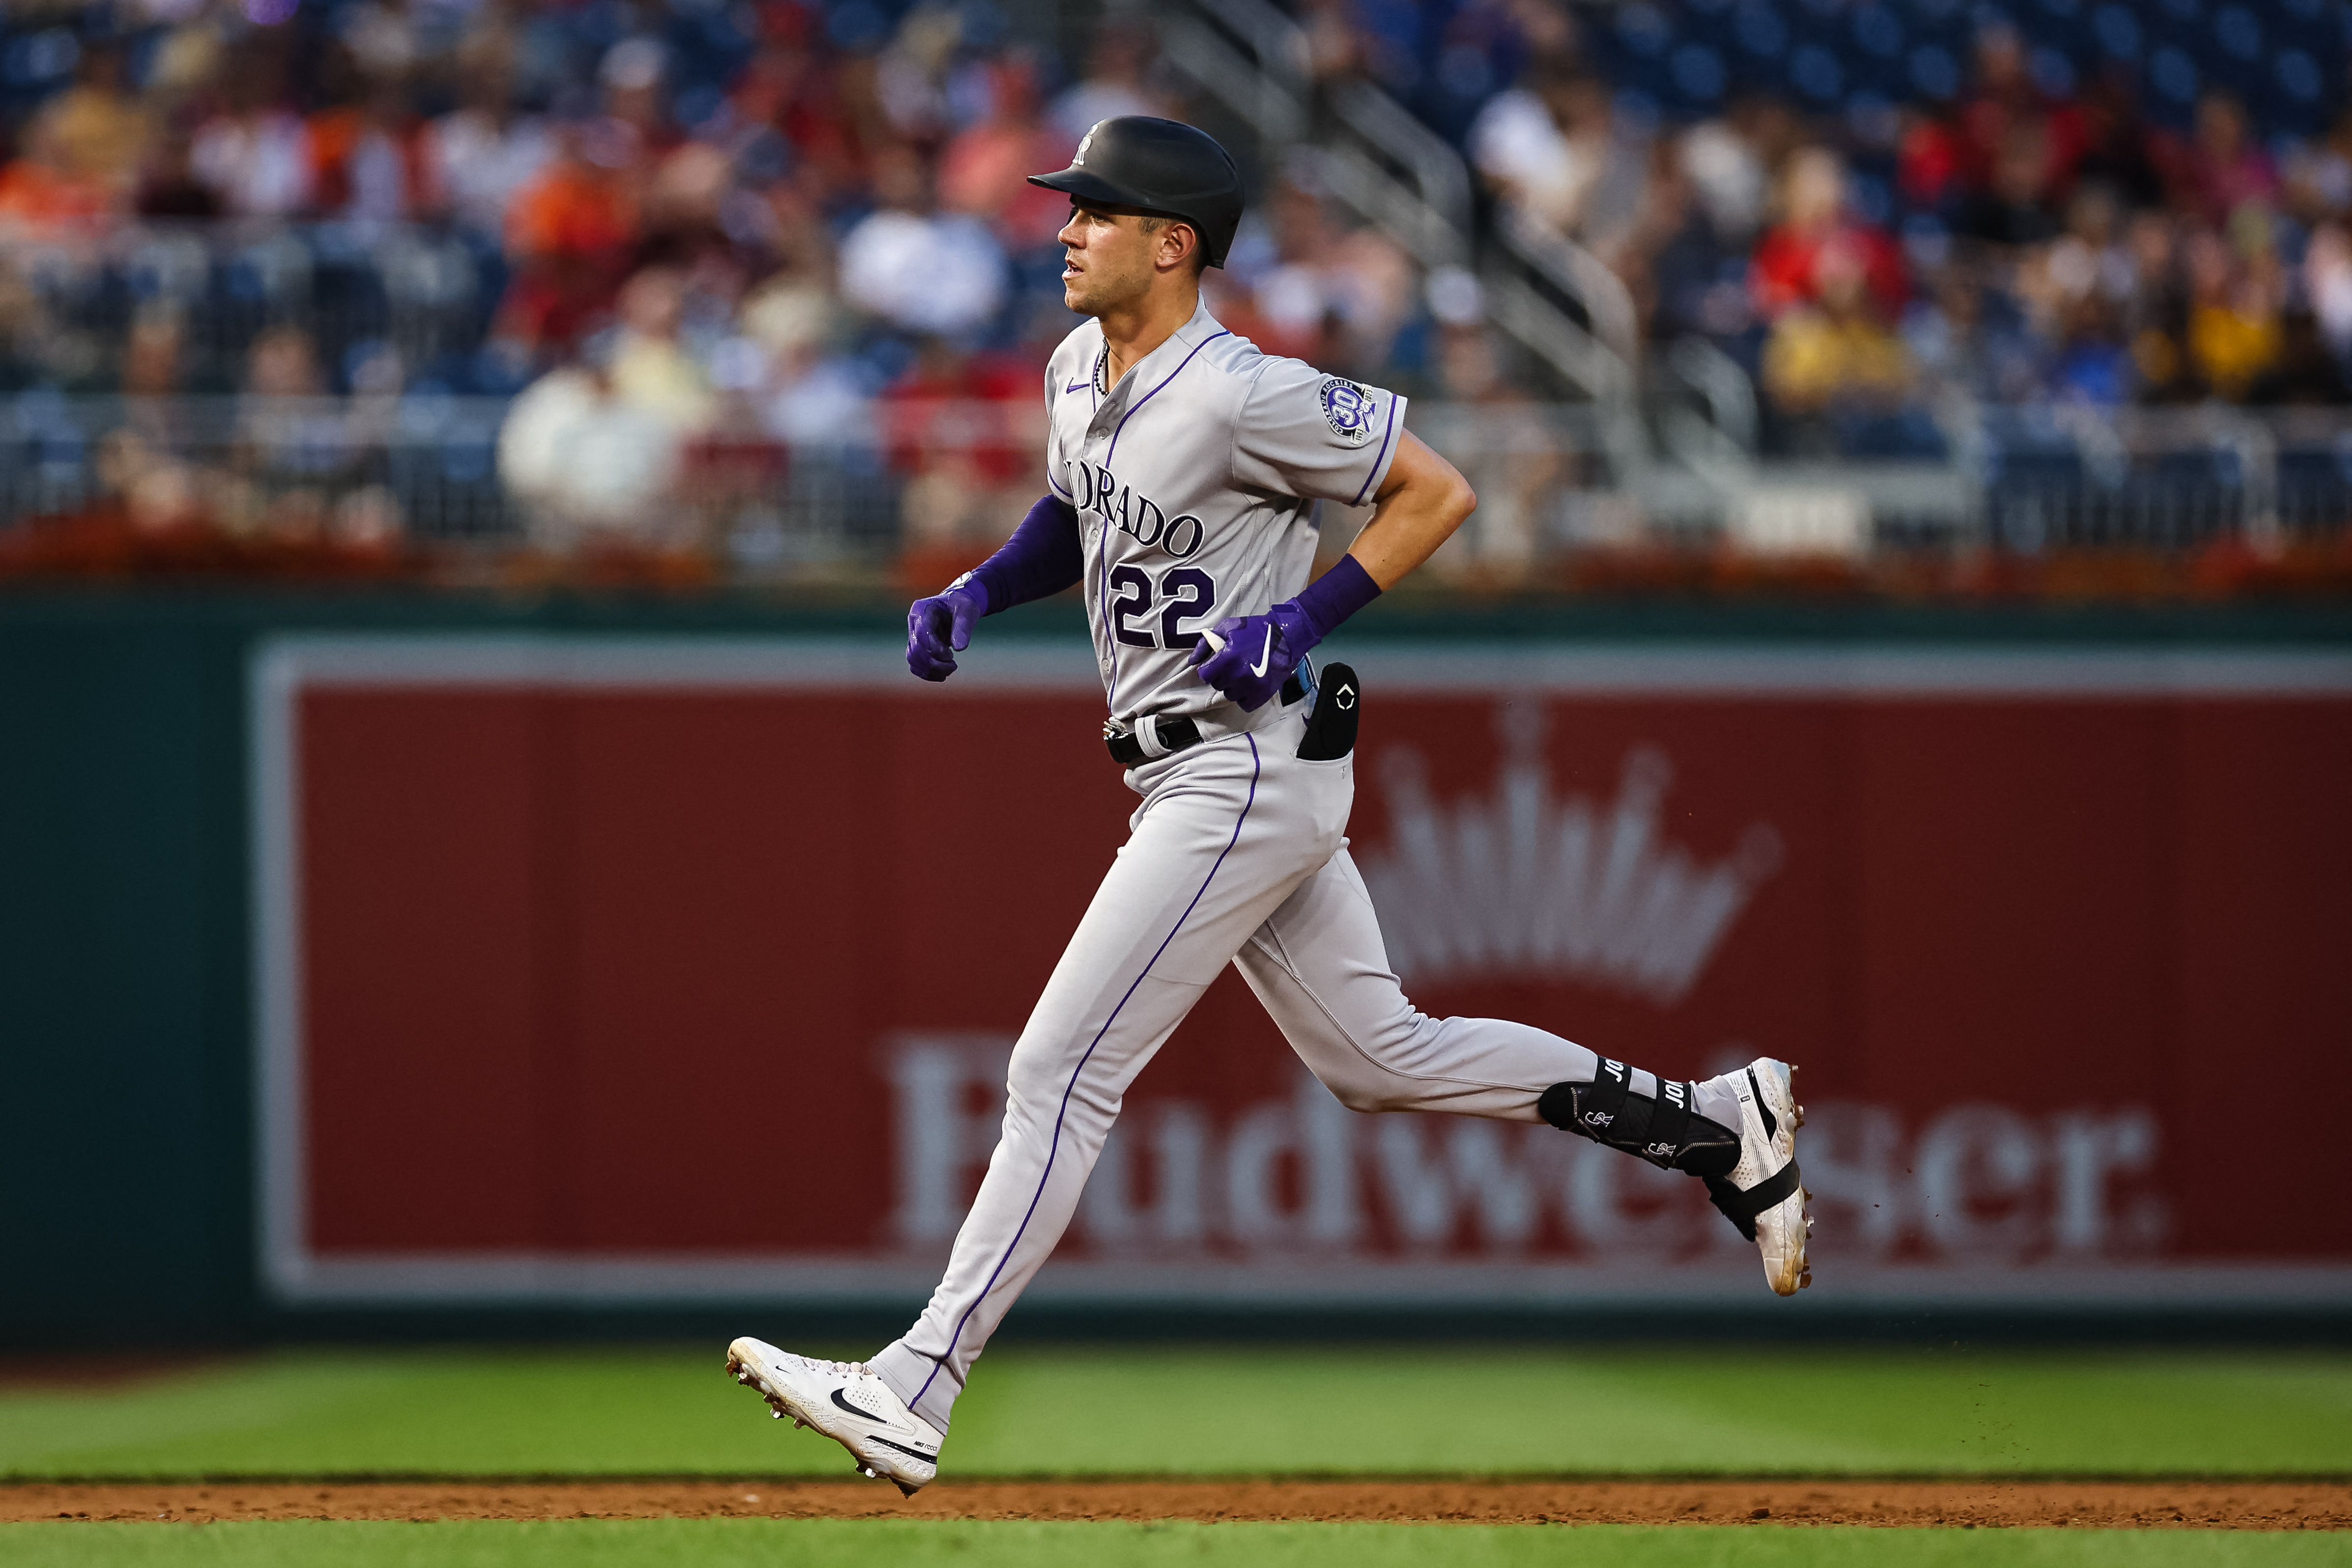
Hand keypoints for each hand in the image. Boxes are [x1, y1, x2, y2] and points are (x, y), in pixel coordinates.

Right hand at [906, 577, 987, 680]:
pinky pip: (915, 664)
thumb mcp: (966, 610)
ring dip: (931, 669)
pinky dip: (927, 673)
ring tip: (950, 669)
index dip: (935, 648)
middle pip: (916, 649)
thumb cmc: (962, 605)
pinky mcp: (916, 646)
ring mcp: (913, 635)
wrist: (958, 606)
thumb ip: (963, 626)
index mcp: (921, 609)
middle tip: (953, 666)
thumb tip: (959, 648)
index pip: (922, 633)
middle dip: (934, 662)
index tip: (951, 655)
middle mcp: (913, 622)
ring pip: (913, 659)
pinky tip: (942, 675)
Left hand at [1186, 602, 1317, 710]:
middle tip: (1232, 666)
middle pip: (1217, 685)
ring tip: (1243, 674)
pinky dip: (1245, 697)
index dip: (1209, 669)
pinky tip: (1250, 685)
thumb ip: (1206, 644)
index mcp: (1228, 658)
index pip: (1205, 675)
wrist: (1286, 636)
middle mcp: (1238, 675)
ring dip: (1233, 687)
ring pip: (1230, 695)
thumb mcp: (1227, 627)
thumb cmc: (1255, 629)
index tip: (1216, 664)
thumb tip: (1192, 661)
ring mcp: (1251, 686)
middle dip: (1221, 676)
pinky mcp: (1263, 694)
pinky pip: (1245, 704)